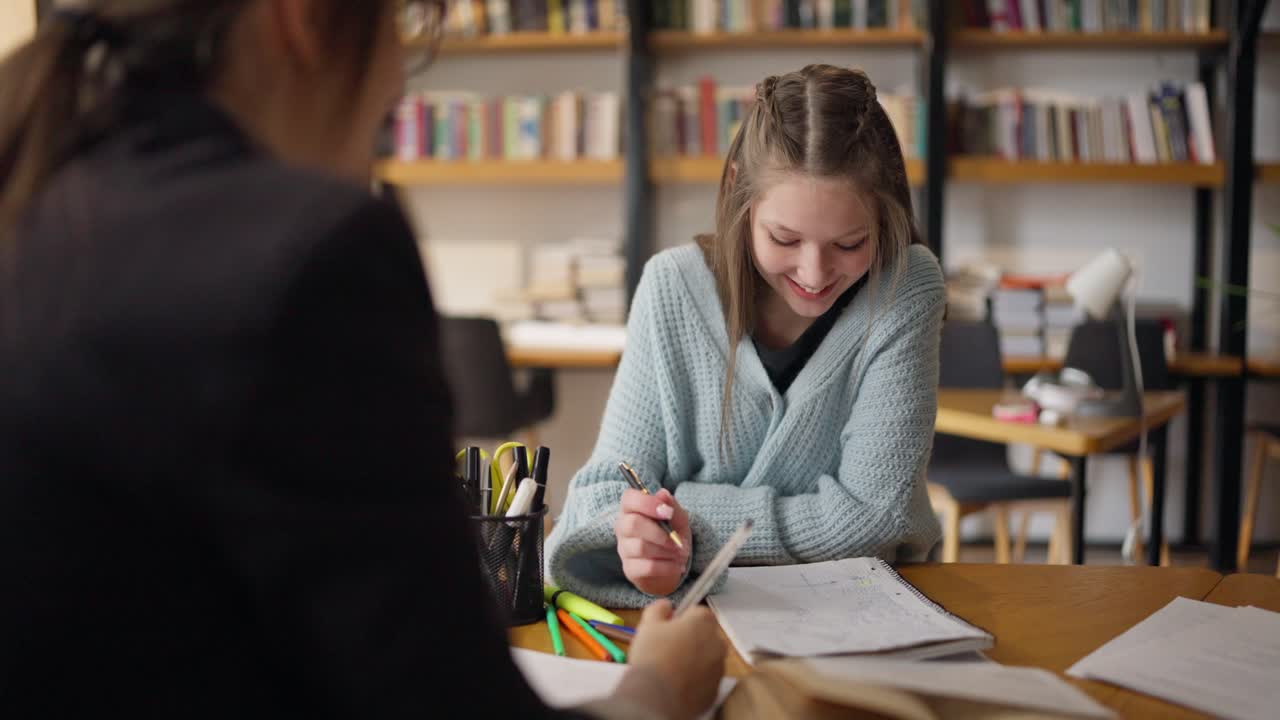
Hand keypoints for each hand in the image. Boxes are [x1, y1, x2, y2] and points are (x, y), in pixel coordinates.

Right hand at [614, 488, 691, 595]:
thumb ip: (671, 505)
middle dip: (660, 533)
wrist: (670, 563)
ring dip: (667, 551)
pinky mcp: (630, 569)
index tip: (668, 512)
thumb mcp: (677, 518)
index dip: (648, 503)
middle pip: (633, 524)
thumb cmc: (671, 534)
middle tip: (679, 541)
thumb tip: (663, 494)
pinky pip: (647, 567)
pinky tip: (677, 566)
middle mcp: (622, 527)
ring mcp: (624, 549)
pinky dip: (667, 566)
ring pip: (641, 547)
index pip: (629, 499)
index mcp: (631, 508)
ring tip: (682, 553)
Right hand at [623, 600, 726, 719]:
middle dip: (691, 639)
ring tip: (671, 669)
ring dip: (694, 660)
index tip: (668, 628)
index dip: (682, 619)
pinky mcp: (715, 690)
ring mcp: (719, 668)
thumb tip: (667, 606)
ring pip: (707, 658)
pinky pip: (706, 679)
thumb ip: (659, 609)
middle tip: (668, 649)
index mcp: (704, 622)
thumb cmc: (652, 655)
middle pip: (705, 635)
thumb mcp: (648, 624)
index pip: (698, 612)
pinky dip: (696, 680)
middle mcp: (718, 642)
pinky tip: (677, 683)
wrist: (656, 696)